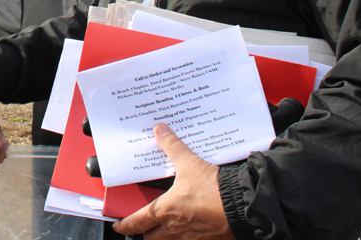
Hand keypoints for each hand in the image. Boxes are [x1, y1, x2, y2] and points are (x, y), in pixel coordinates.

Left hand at [113, 123, 232, 238]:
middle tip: (144, 224)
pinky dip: (187, 237)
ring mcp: (191, 238)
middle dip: (146, 232)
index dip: (124, 225)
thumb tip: (160, 131)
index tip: (118, 225)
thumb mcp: (190, 164)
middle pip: (151, 238)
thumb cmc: (214, 190)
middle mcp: (174, 229)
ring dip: (165, 235)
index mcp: (164, 210)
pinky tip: (192, 228)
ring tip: (166, 226)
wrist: (242, 207)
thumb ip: (173, 147)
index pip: (136, 223)